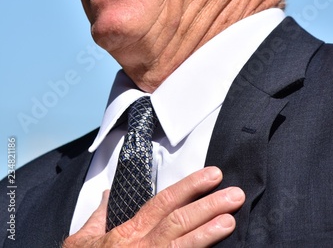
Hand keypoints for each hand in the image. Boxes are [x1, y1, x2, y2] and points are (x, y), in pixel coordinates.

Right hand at [63, 166, 244, 246]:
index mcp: (127, 233)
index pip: (164, 202)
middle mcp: (141, 247)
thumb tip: (107, 196)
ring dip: (209, 232)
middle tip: (234, 194)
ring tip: (231, 219)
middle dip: (209, 206)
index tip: (212, 175)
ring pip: (184, 247)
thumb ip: (98, 216)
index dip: (190, 187)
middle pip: (179, 221)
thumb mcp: (82, 241)